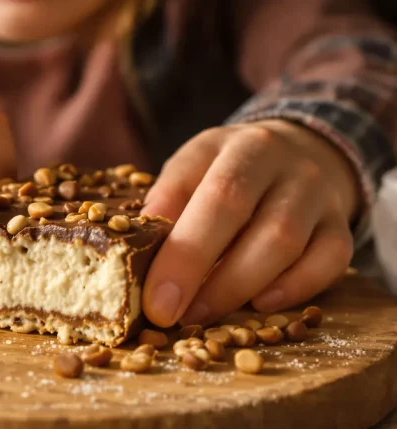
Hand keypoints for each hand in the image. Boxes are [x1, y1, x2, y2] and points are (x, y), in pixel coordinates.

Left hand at [140, 120, 357, 326]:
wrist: (301, 150)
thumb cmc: (228, 172)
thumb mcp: (190, 170)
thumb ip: (168, 202)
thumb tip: (138, 252)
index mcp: (224, 145)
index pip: (197, 191)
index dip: (176, 248)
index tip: (153, 295)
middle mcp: (273, 159)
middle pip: (235, 210)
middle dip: (196, 268)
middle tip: (168, 313)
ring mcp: (312, 190)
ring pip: (283, 240)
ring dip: (237, 286)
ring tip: (201, 314)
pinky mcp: (339, 222)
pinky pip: (330, 259)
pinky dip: (296, 287)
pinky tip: (260, 304)